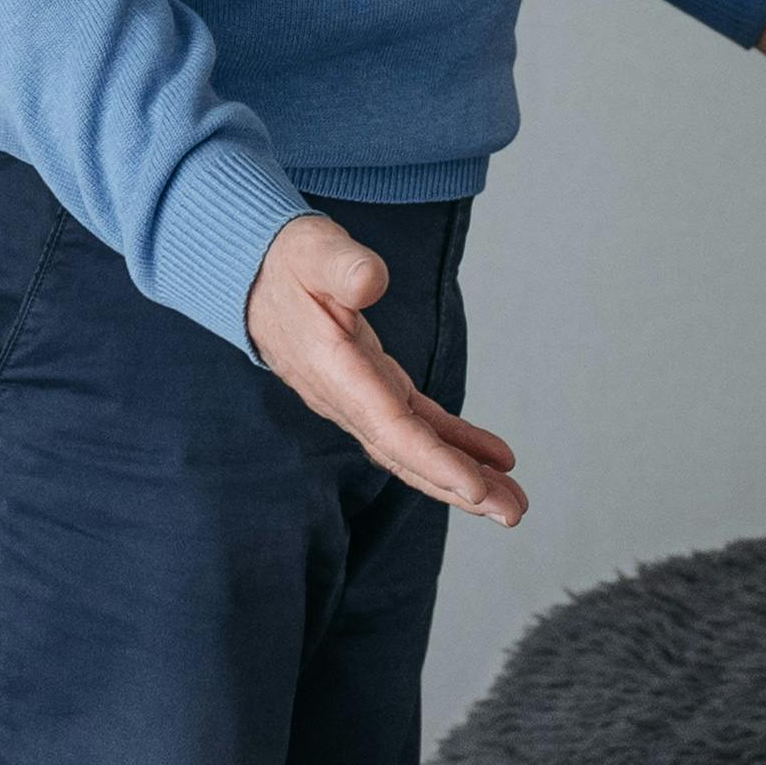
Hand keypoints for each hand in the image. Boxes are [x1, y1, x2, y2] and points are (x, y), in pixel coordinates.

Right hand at [246, 213, 525, 522]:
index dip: (434, 460)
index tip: (476, 489)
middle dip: (459, 489)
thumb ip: (342, 267)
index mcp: (334, 369)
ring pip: (414, 450)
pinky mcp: (374, 389)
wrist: (254, 277)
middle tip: (511, 514)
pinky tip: (493, 459)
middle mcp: (347, 397)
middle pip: (407, 455)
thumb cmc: (287, 261)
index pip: (390, 427)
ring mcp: (360, 399)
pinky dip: (455, 444)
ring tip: (511, 502)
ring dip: (463, 478)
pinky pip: (417, 426)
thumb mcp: (313, 250)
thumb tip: (370, 282)